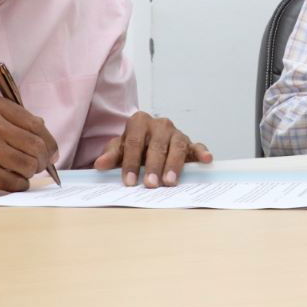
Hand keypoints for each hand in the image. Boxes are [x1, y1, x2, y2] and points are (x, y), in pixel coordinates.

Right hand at [0, 97, 58, 193]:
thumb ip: (14, 120)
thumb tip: (44, 128)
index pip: (37, 126)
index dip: (49, 142)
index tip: (51, 152)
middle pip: (37, 146)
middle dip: (43, 160)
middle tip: (39, 166)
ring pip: (29, 165)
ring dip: (30, 173)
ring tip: (20, 172)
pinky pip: (16, 181)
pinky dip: (18, 184)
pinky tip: (10, 181)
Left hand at [93, 111, 211, 186]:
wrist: (148, 140)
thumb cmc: (134, 146)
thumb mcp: (119, 148)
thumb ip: (111, 155)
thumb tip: (100, 164)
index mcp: (139, 122)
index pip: (134, 142)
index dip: (131, 162)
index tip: (129, 181)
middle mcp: (160, 124)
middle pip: (157, 145)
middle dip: (153, 166)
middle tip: (150, 184)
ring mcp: (176, 133)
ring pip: (177, 146)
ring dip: (174, 165)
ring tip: (170, 182)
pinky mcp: (189, 142)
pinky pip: (196, 146)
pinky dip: (202, 152)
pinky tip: (206, 159)